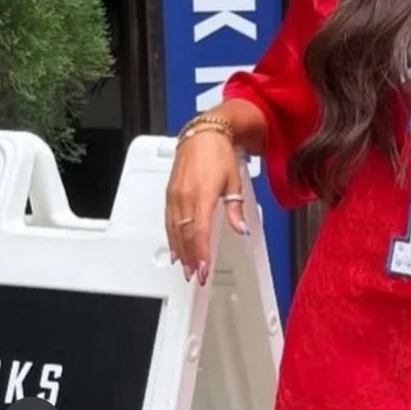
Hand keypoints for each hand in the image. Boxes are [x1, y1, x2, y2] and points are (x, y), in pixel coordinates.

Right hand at [165, 129, 247, 284]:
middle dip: (190, 258)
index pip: (199, 232)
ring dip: (179, 250)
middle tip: (195, 275)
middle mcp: (185, 197)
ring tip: (185, 266)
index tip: (203, 270)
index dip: (200, 253)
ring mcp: (175, 196)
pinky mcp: (169, 193)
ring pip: (174, 230)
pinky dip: (171, 236)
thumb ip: (235, 208)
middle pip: (185, 235)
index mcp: (203, 195)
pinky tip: (174, 246)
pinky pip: (168, 220)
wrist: (203, 134)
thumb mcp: (234, 180)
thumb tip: (241, 229)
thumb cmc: (219, 154)